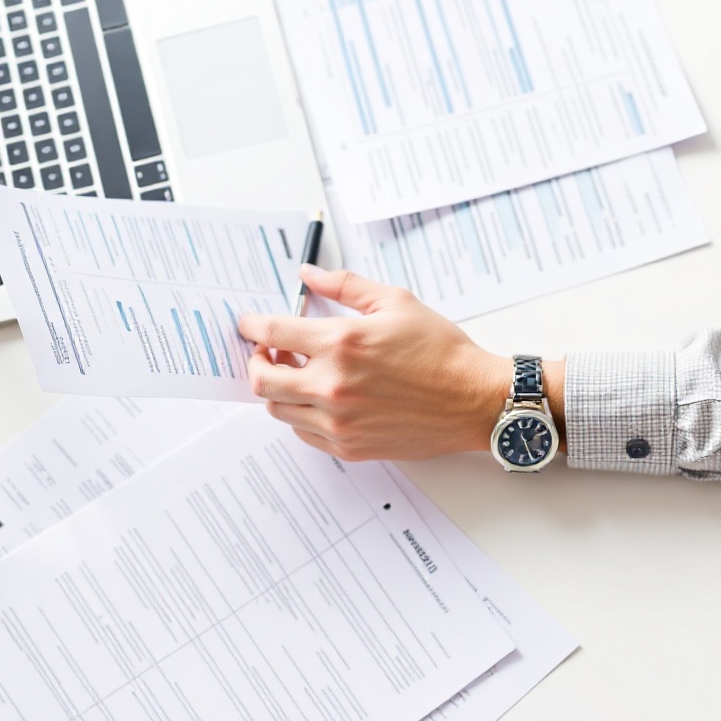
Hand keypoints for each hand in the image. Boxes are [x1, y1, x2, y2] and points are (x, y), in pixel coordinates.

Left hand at [240, 268, 556, 460]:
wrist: (472, 399)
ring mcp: (338, 421)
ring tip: (298, 372)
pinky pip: (303, 432)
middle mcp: (333, 385)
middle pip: (262, 379)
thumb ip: (345, 286)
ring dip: (278, 388)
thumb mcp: (395, 301)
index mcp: (342, 343)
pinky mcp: (348, 446)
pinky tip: (319, 396)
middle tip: (268, 351)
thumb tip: (308, 274)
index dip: (253, 326)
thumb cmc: (440, 349)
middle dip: (257, 361)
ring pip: (279, 409)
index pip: (273, 333)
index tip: (248, 324)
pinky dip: (300, 413)